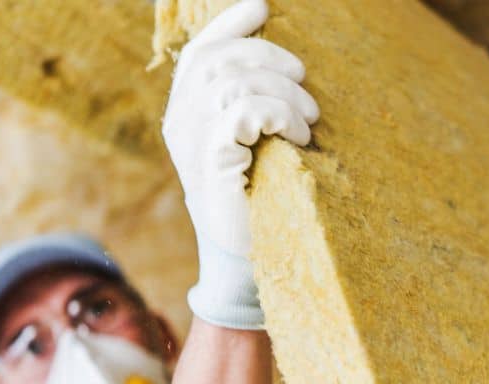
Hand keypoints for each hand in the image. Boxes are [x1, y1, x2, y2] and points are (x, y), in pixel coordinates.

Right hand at [162, 0, 319, 329]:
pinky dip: (278, 114)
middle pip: (221, 60)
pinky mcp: (213, 161)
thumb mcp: (249, 144)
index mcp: (186, 113)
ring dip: (283, 94)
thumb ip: (248, 104)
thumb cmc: (255, 196)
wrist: (245, 254)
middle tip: (306, 86)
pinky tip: (297, 136)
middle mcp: (181, 122)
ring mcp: (192, 142)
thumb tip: (277, 65)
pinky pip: (244, 112)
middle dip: (271, 60)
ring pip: (235, 82)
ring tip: (307, 123)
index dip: (229, 25)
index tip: (262, 6)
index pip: (200, 53)